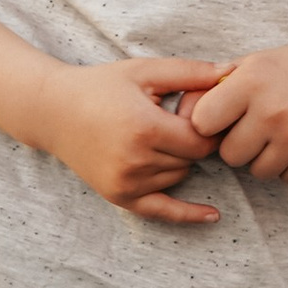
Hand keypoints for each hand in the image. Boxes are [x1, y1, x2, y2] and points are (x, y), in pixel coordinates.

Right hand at [43, 55, 225, 225]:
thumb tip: (233, 72)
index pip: (201, 140)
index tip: (200, 112)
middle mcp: (136, 161)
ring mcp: (126, 183)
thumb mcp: (144, 71)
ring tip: (156, 136)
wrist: (53, 110)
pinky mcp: (118, 196)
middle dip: (193, 142)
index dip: (208, 126)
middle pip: (192, 160)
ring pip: (178, 178)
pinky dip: (188, 214)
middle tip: (175, 121)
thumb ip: (191, 72)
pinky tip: (213, 216)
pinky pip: (162, 212)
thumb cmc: (101, 85)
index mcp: (145, 128)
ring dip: (178, 160)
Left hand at [184, 34, 287, 183]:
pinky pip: (287, 178)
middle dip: (236, 145)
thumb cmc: (284, 70)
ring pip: (257, 172)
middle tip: (251, 127)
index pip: (202, 124)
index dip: (207, 124)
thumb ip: (207, 91)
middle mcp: (273, 109)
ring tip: (274, 134)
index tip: (220, 117)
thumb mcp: (245, 67)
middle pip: (229, 156)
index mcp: (250, 82)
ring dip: (261, 159)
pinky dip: (287, 166)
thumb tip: (177, 119)